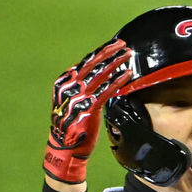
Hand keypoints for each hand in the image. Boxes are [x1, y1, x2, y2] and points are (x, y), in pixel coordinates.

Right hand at [43, 40, 132, 183]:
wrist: (64, 148)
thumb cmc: (71, 125)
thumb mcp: (70, 101)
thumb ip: (79, 87)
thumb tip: (94, 73)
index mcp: (64, 82)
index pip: (85, 62)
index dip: (101, 52)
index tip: (114, 44)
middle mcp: (69, 87)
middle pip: (92, 64)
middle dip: (110, 53)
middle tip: (124, 46)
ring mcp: (77, 98)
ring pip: (99, 75)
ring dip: (115, 64)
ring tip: (128, 57)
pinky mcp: (87, 109)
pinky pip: (105, 92)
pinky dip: (117, 82)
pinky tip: (127, 76)